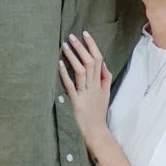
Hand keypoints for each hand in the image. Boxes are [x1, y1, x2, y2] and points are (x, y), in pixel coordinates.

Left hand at [59, 31, 111, 152]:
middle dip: (81, 47)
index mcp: (101, 83)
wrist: (96, 131)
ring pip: (81, 71)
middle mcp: (94, 86)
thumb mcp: (106, 93)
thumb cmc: (99, 112)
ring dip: (73, 57)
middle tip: (72, 36)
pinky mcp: (76, 102)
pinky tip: (59, 64)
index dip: (92, 45)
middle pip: (90, 62)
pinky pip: (71, 86)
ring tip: (65, 46)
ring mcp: (85, 93)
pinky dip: (65, 74)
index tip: (85, 34)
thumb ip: (106, 78)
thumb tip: (103, 63)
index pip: (99, 59)